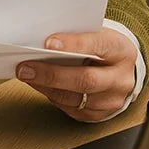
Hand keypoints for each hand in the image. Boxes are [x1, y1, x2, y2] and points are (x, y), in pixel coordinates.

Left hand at [16, 28, 135, 122]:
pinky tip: (40, 86)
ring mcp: (113, 100)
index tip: (49, 43)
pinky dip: (52, 97)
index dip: (74, 44)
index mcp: (122, 50)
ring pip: (76, 98)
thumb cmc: (102, 47)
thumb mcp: (97, 33)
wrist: (121, 69)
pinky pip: (73, 109)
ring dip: (47, 87)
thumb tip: (42, 40)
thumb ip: (76, 35)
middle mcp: (121, 79)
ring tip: (28, 76)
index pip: (99, 45)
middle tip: (26, 68)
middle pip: (86, 80)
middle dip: (52, 74)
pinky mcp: (100, 114)